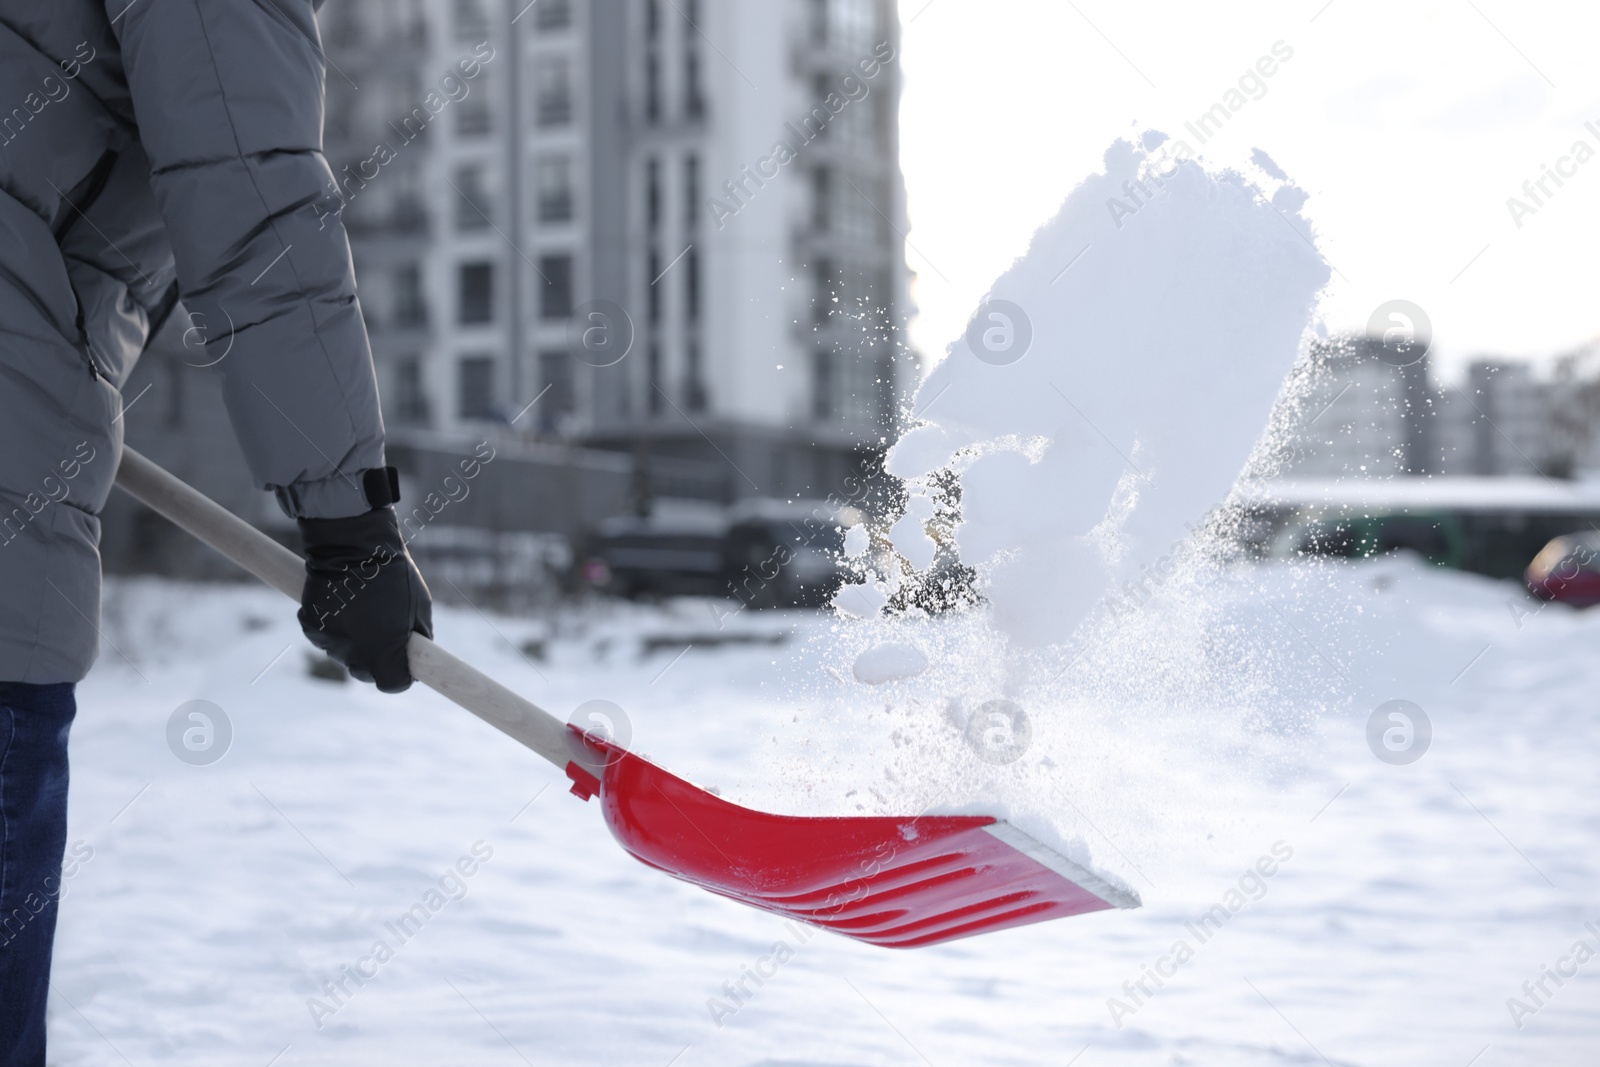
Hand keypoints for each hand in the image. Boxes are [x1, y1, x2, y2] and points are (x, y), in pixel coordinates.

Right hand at [297, 507, 432, 691]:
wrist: (352, 544)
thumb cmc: (394, 573)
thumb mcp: (420, 606)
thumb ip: (419, 638)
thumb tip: (415, 654)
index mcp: (383, 652)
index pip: (393, 685)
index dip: (401, 675)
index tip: (405, 662)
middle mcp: (353, 654)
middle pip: (367, 673)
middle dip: (378, 659)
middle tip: (385, 631)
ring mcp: (328, 641)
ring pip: (345, 653)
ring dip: (355, 640)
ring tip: (363, 607)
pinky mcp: (310, 626)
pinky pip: (327, 636)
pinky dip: (335, 626)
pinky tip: (342, 602)